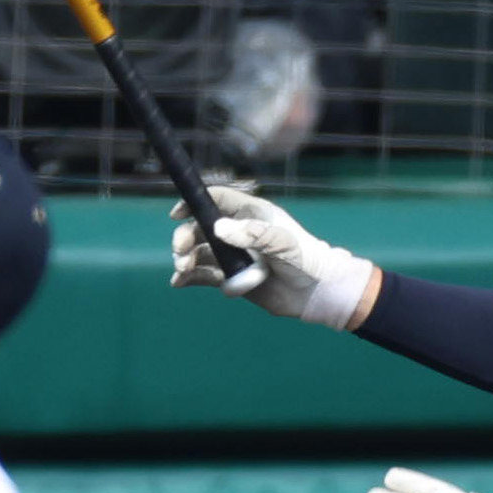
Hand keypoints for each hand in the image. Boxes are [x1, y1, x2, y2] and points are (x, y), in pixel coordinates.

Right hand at [169, 183, 374, 327]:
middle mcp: (239, 232)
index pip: (217, 200)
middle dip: (185, 237)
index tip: (177, 213)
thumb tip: (218, 228)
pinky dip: (190, 277)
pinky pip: (205, 275)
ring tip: (183, 269)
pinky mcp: (232, 277)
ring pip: (200, 252)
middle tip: (180, 251)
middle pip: (201, 227)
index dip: (195, 202)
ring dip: (186, 258)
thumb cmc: (305, 260)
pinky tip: (178, 282)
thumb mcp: (281, 242)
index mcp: (251, 214)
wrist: (316, 293)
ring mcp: (234, 255)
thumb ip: (252, 234)